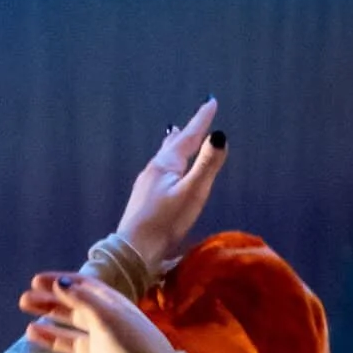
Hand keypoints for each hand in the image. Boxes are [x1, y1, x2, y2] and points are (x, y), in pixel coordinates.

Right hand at [20, 272, 174, 352]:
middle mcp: (110, 329)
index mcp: (113, 308)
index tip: (34, 281)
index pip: (83, 288)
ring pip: (75, 344)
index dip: (59, 283)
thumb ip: (82, 299)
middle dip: (50, 306)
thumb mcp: (107, 316)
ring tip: (29, 331)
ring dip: (53, 336)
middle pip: (75, 314)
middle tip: (24, 302)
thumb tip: (60, 282)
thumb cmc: (132, 345)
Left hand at [112, 100, 227, 277]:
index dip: (201, 120)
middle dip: (187, 132)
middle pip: (173, 145)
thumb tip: (219, 136)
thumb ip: (207, 165)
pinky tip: (164, 171)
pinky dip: (167, 162)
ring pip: (164, 158)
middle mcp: (153, 169)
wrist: (134, 251)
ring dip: (174, 146)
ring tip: (175, 136)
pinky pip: (159, 171)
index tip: (211, 101)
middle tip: (194, 118)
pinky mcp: (143, 200)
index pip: (189, 136)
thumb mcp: (192, 193)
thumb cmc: (165, 223)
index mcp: (166, 164)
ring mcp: (146, 184)